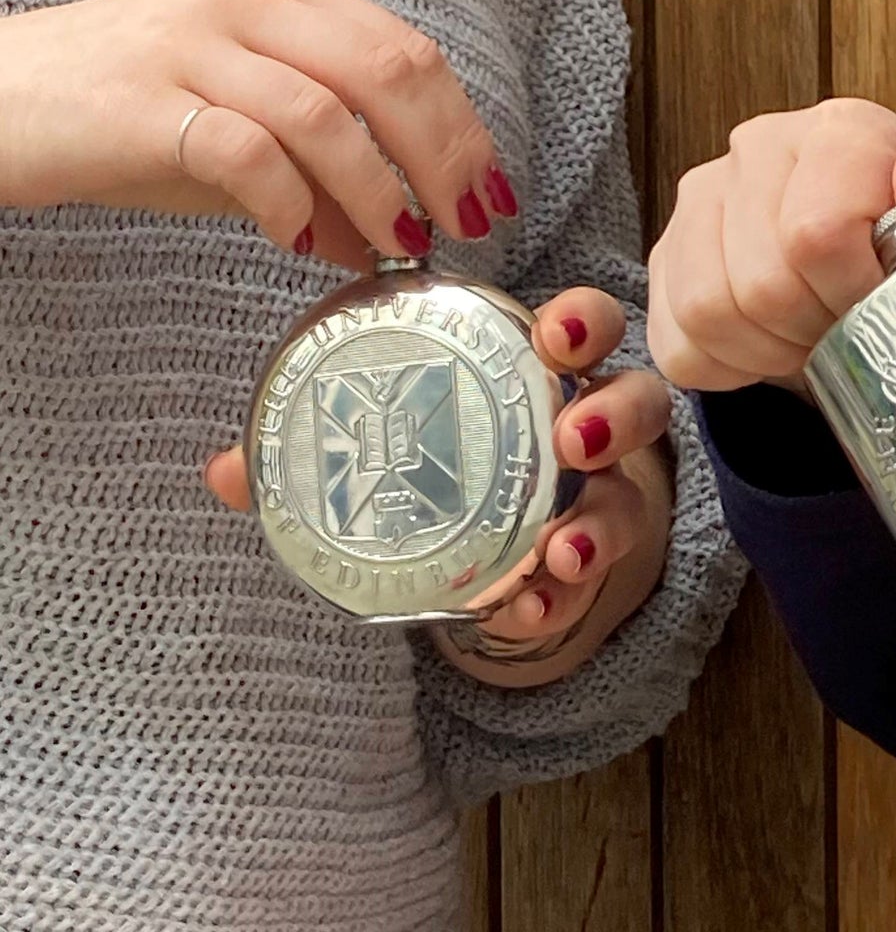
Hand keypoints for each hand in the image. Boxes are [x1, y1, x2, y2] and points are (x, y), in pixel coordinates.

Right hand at [0, 0, 518, 266]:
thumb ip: (322, 179)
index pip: (405, 50)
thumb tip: (391, 242)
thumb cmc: (127, 115)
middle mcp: (245, 5)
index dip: (463, 125)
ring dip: (378, 193)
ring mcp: (192, 47)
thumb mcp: (242, 136)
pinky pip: (246, 152)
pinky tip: (300, 244)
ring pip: (326, 114)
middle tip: (465, 223)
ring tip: (398, 247)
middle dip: (445, 156)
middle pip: (386, 71)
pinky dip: (290, 205)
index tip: (494, 193)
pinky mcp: (144, 104)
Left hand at [205, 288, 673, 687]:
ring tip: (564, 550)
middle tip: (573, 439)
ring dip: (604, 521)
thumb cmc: (446, 473)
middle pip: (636, 402)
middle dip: (614, 415)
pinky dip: (559, 599)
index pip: (585, 326)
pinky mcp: (597, 569)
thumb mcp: (389, 451)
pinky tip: (525, 610)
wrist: (500, 550)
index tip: (552, 335)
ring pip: (634, 497)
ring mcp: (605, 500)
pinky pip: (595, 585)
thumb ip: (313, 455)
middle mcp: (588, 430)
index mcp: (536, 376)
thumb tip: (222, 471)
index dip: (583, 320)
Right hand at [648, 97, 895, 389]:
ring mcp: (700, 199)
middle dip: (813, 330)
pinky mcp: (666, 256)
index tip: (882, 305)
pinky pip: (677, 343)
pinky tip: (768, 347)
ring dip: (768, 351)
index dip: (851, 294)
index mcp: (840, 131)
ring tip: (809, 340)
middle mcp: (757, 147)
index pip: (815, 234)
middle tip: (848, 333)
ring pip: (709, 312)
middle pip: (762, 283)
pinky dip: (727, 367)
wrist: (872, 268)